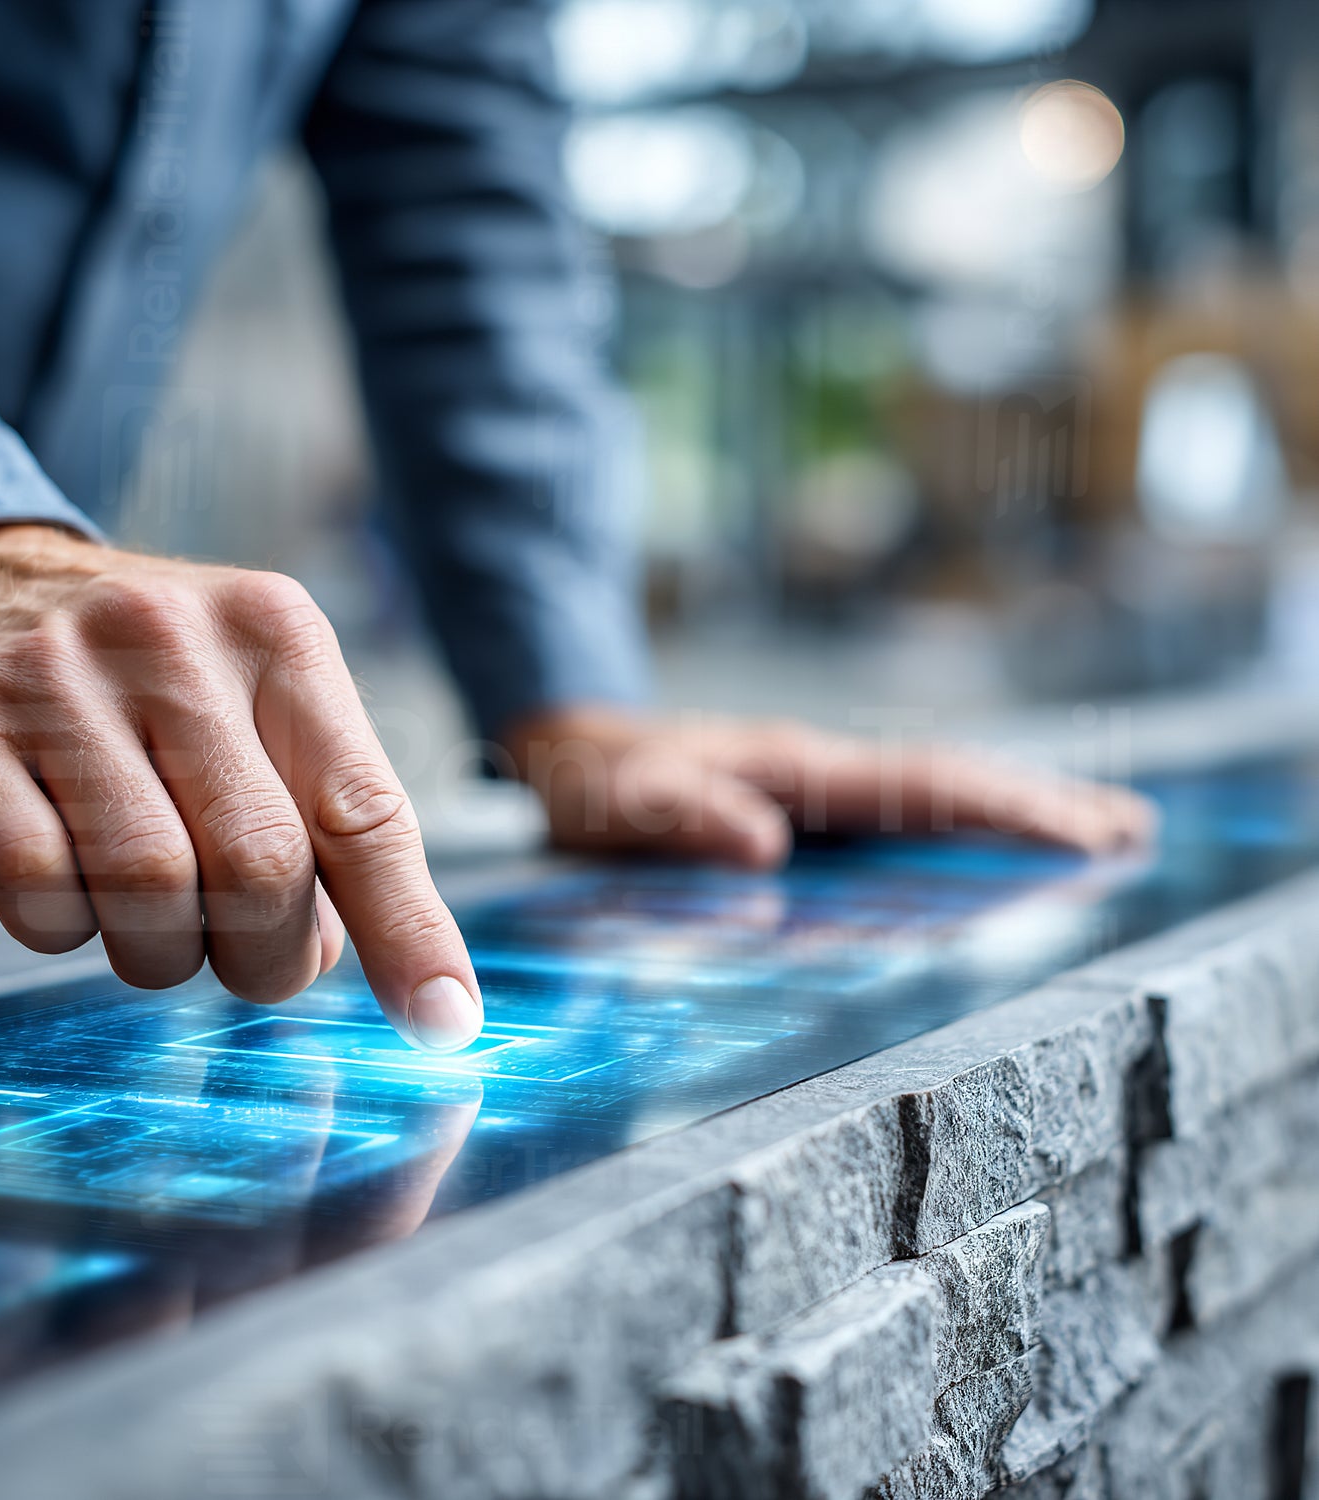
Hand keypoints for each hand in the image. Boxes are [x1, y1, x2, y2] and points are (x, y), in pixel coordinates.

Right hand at [0, 525, 482, 1050]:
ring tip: (153, 915)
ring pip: (149, 889)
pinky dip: (62, 926)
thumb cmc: (149, 678)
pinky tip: (65, 884)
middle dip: (267, 953)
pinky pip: (36, 891)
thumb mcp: (256, 703)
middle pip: (262, 867)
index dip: (410, 931)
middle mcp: (174, 640)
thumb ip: (317, 818)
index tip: (443, 1023)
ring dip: (163, 949)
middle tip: (251, 957)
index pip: (366, 811)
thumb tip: (341, 958)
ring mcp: (57, 678)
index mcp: (278, 635)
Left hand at [501, 706, 1157, 867]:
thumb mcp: (618, 802)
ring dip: (1015, 809)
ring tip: (1101, 831)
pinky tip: (993, 850)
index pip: (917, 788)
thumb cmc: (594, 784)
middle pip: (949, 782)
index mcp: (793, 767)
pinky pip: (902, 814)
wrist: (570, 753)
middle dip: (1038, 803)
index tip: (1078, 831)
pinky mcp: (808, 806)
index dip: (999, 809)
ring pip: (935, 794)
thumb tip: (768, 849)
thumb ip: (682, 817)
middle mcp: (820, 770)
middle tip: (1131, 829)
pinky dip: (962, 825)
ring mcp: (819, 785)